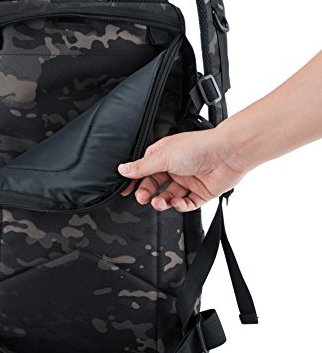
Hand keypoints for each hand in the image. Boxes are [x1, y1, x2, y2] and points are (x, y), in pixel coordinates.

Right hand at [117, 127, 244, 211]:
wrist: (228, 154)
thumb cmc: (198, 147)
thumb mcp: (163, 157)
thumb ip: (142, 167)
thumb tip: (123, 169)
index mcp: (164, 154)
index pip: (144, 169)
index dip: (135, 180)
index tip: (127, 191)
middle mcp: (175, 167)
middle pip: (155, 185)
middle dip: (147, 193)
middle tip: (142, 198)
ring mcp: (188, 180)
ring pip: (169, 196)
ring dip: (162, 201)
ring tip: (158, 203)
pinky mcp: (201, 192)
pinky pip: (187, 203)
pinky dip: (180, 205)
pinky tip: (177, 202)